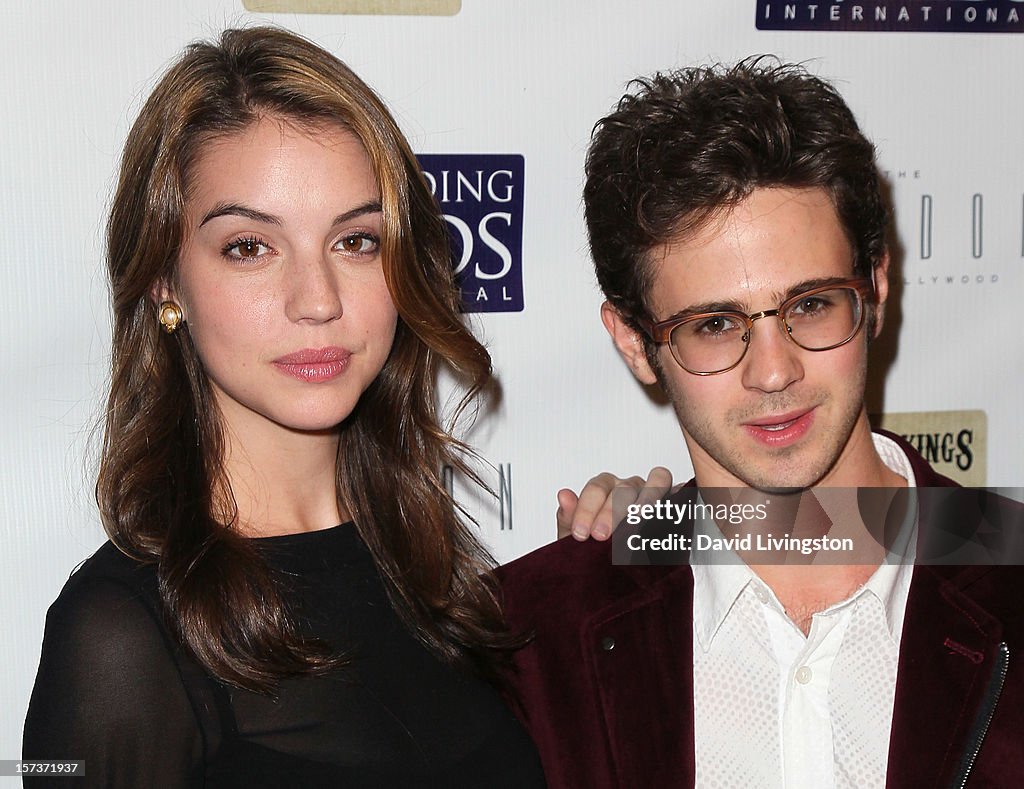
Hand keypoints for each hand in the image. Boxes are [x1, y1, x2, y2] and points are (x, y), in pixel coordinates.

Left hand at [556, 467, 672, 541]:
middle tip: (601, 537)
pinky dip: (676, 498)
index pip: (596, 489)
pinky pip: (677, 492)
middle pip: (624, 488)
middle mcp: (627, 486)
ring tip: (638, 519)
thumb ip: (568, 519)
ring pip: (656, 480)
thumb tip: (564, 496)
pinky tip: (671, 513)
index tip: (582, 534)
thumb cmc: (595, 549)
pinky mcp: (671, 504)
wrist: (611, 572)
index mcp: (602, 488)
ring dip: (648, 498)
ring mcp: (651, 493)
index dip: (587, 510)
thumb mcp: (577, 538)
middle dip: (611, 512)